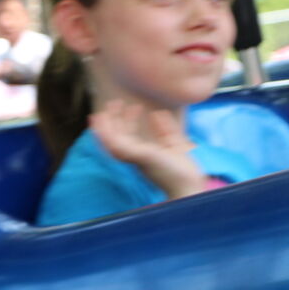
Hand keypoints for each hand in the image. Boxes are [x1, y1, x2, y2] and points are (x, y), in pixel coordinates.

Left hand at [89, 100, 206, 199]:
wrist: (190, 187)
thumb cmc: (167, 174)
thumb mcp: (145, 157)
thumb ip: (126, 148)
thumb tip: (108, 136)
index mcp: (133, 156)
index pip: (112, 140)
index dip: (104, 128)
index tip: (98, 113)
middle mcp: (143, 154)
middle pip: (124, 136)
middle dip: (117, 119)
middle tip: (116, 103)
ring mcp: (158, 153)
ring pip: (142, 135)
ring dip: (135, 120)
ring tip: (136, 106)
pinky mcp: (174, 152)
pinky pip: (164, 134)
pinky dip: (160, 124)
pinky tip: (159, 114)